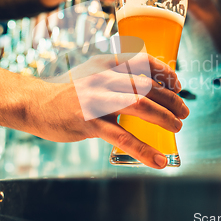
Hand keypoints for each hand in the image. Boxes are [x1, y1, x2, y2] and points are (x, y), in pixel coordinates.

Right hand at [25, 53, 188, 168]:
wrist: (36, 103)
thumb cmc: (70, 90)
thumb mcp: (93, 72)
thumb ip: (117, 73)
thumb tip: (149, 84)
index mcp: (107, 63)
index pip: (144, 61)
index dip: (166, 73)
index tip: (178, 85)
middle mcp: (104, 77)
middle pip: (147, 85)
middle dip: (172, 100)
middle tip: (183, 112)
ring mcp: (96, 99)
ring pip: (140, 106)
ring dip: (164, 117)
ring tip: (177, 127)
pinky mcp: (90, 122)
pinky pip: (122, 137)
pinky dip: (144, 150)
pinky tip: (158, 160)